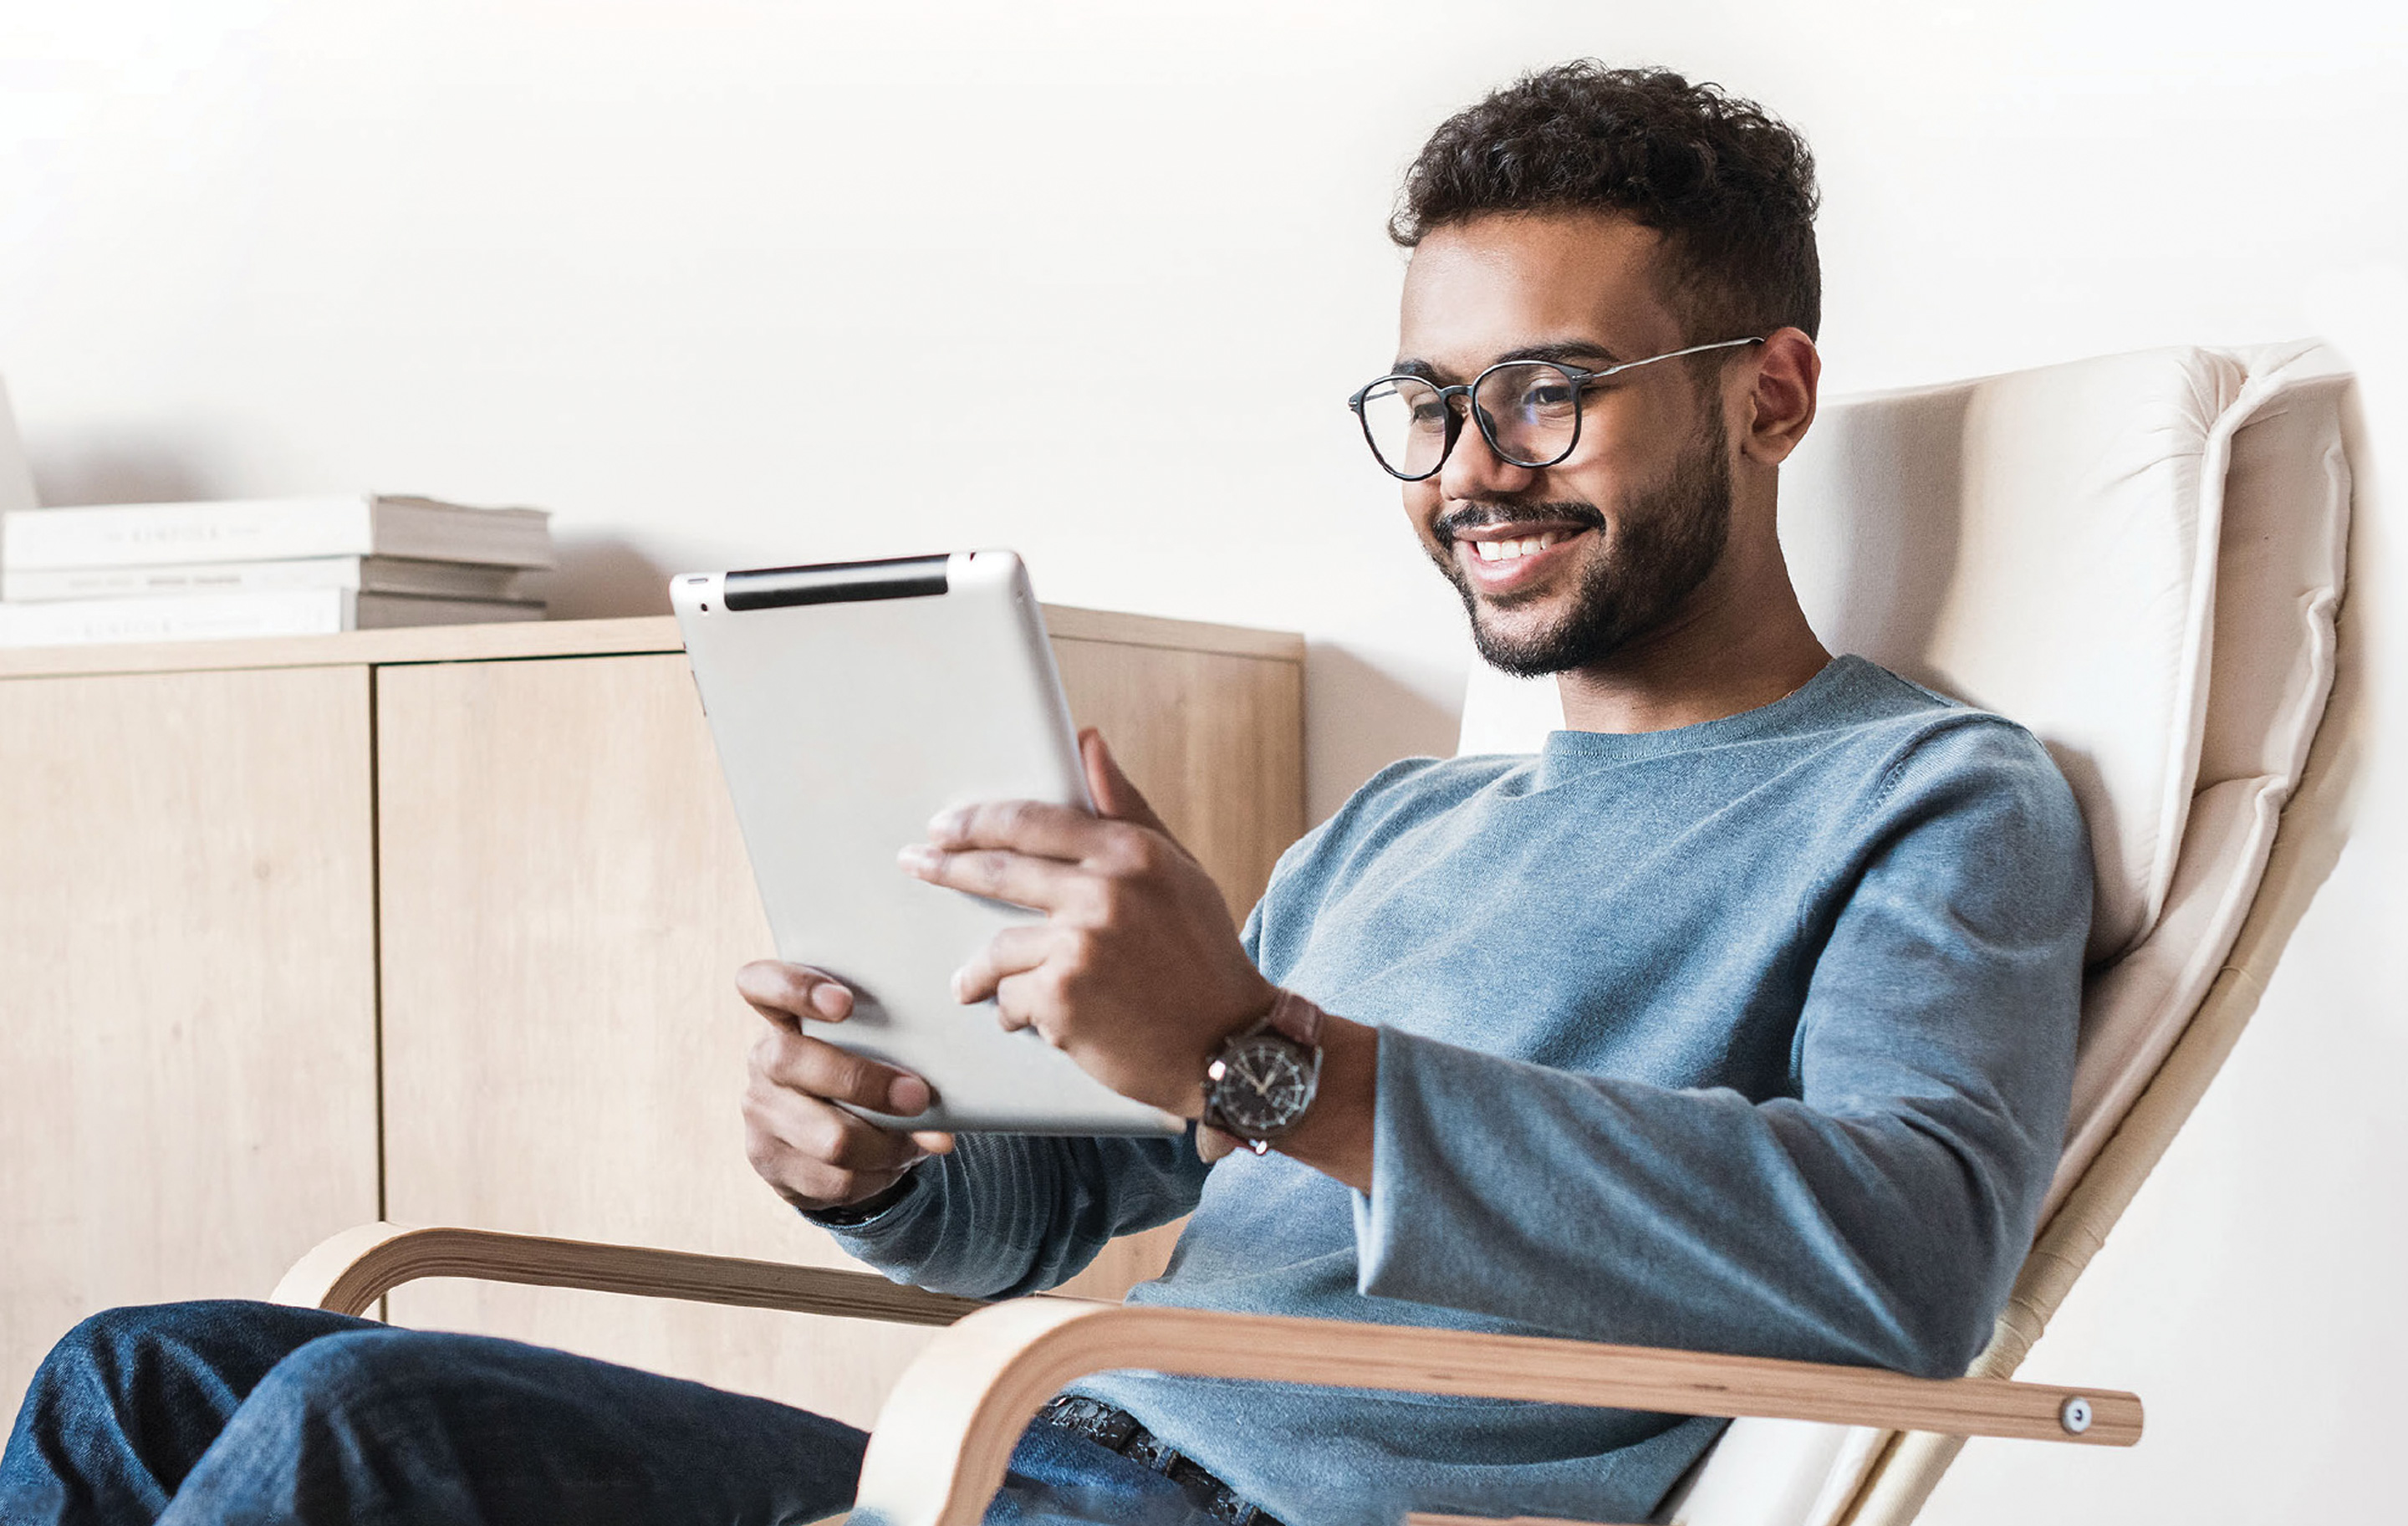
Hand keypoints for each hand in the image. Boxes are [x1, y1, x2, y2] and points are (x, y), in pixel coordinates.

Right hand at [736, 960, 955, 1212]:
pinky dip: (878, 1174)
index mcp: (784, 1016)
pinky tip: (897, 1162)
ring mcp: (760, 1114)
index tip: (845, 1002)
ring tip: (924, 1140)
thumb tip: (940, 1124)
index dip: (794, 987)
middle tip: (918, 1095)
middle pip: (792, 1061)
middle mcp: (763, 1060)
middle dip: (864, 1082)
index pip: (760, 983)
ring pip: (826, 1136)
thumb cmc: (863, 1071)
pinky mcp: (769, 1163)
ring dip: (886, 1143)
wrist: (824, 1140)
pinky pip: (833, 1179)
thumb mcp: (874, 1050)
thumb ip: (902, 1059)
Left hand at [897, 729, 1275, 1116]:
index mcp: (1131, 853)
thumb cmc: (1203, 955)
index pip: (1032, 821)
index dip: (977, 821)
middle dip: (946, 867)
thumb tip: (1087, 741)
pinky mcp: (1062, 1000)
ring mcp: (1080, 947)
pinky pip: (1011, 1000)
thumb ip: (1127, 808)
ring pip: (998, 950)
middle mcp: (1105, 893)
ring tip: (971, 985)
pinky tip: (1032, 1020)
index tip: (944, 827)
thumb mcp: (1177, 871)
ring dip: (980, 972)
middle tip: (917, 865)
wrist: (1232, 1045)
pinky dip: (1015, 1013)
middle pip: (998, 871)